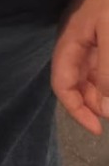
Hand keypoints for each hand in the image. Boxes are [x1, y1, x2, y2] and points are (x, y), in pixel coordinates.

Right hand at [52, 0, 108, 134]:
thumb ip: (106, 71)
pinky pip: (99, 65)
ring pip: (89, 76)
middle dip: (93, 103)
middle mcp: (74, 45)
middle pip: (76, 84)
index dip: (76, 110)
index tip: (97, 129)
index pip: (62, 85)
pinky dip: (105, 78)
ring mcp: (87, 40)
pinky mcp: (99, 36)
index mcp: (69, 44)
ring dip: (101, 91)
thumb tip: (106, 107)